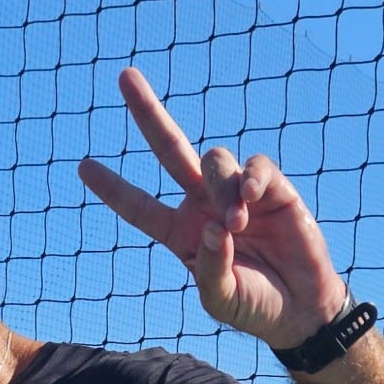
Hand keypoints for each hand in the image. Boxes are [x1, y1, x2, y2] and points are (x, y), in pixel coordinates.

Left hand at [79, 68, 348, 347]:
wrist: (300, 308)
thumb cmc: (253, 306)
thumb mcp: (220, 298)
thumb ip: (209, 268)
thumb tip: (211, 228)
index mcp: (180, 232)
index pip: (140, 206)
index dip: (114, 188)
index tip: (83, 167)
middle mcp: (203, 203)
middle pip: (169, 148)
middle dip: (147, 113)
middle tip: (124, 76)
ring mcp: (236, 191)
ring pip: (214, 160)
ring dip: (221, 189)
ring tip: (237, 224)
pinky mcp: (272, 188)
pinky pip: (254, 164)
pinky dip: (250, 176)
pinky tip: (250, 196)